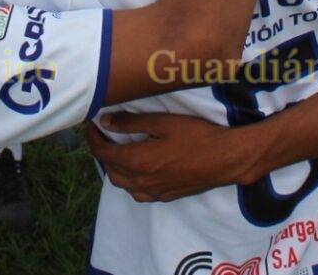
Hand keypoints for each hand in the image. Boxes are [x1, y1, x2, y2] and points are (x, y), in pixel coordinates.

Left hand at [86, 112, 256, 201]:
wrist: (226, 159)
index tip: (91, 124)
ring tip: (117, 150)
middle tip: (103, 134)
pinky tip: (137, 168)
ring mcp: (154, 192)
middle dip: (102, 152)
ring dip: (114, 167)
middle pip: (110, 169)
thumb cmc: (197, 137)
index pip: (103, 152)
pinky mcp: (165, 196)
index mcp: (137, 161)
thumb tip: (105, 121)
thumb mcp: (162, 123)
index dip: (92, 137)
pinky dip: (129, 180)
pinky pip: (138, 192)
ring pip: (122, 183)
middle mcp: (141, 181)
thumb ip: (131, 123)